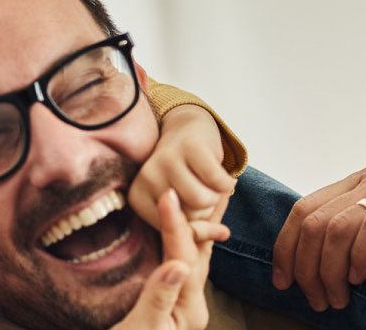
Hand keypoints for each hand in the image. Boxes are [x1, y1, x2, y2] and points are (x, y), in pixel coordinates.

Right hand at [113, 190, 221, 329]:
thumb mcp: (142, 329)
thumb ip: (158, 298)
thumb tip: (177, 265)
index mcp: (189, 309)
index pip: (185, 258)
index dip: (176, 225)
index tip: (168, 196)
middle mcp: (191, 303)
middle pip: (200, 252)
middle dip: (207, 217)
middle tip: (218, 184)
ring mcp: (181, 300)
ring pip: (192, 255)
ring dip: (199, 224)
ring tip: (213, 196)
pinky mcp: (168, 299)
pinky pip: (178, 261)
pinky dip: (181, 239)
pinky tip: (181, 226)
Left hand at [130, 106, 235, 229]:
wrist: (187, 131)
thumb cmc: (185, 176)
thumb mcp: (183, 207)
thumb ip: (198, 229)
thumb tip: (222, 234)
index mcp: (138, 198)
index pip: (173, 232)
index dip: (193, 226)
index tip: (192, 209)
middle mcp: (147, 178)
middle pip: (190, 217)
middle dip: (205, 209)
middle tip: (201, 189)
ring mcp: (167, 159)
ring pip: (203, 201)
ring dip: (216, 196)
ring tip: (210, 184)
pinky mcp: (191, 147)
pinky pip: (219, 182)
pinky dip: (227, 183)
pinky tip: (222, 174)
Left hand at [271, 166, 365, 310]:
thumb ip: (351, 232)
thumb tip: (303, 265)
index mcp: (353, 183)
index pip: (302, 211)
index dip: (285, 249)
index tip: (282, 281)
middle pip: (313, 224)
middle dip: (305, 267)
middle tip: (313, 298)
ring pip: (334, 229)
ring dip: (328, 271)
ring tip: (335, 298)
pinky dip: (357, 259)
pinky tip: (358, 280)